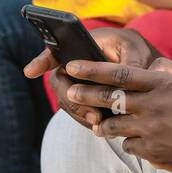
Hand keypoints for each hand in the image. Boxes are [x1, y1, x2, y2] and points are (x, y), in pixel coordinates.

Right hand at [24, 26, 161, 126]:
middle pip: (60, 82)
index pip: (55, 51)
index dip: (41, 61)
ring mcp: (77, 83)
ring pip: (67, 101)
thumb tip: (124, 87)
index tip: (30, 72)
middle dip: (71, 100)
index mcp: (82, 45)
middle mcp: (74, 64)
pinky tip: (102, 128)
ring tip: (99, 123)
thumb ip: (129, 65)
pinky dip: (87, 120)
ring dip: (80, 114)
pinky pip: (78, 111)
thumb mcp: (135, 50)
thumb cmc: (134, 49)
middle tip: (91, 114)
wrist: (141, 64)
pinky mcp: (84, 99)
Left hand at [59, 56, 171, 172]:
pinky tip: (142, 140)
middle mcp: (154, 106)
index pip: (119, 73)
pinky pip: (129, 146)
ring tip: (101, 123)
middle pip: (109, 99)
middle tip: (69, 92)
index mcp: (162, 85)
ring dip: (105, 124)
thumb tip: (143, 66)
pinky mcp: (152, 152)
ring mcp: (151, 131)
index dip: (92, 69)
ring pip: (113, 126)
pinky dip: (131, 142)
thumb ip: (164, 69)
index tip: (72, 66)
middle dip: (84, 95)